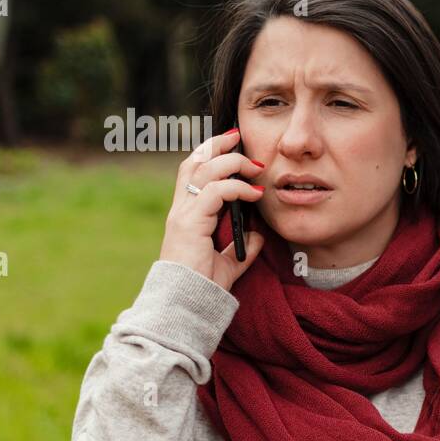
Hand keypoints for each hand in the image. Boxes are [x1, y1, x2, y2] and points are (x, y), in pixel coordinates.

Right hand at [159, 128, 266, 289]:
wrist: (186, 304)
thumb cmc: (202, 287)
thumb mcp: (227, 264)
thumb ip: (241, 248)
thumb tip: (258, 236)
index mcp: (186, 216)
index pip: (192, 172)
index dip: (209, 153)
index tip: (232, 143)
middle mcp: (180, 210)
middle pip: (193, 162)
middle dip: (216, 145)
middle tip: (239, 136)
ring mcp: (183, 215)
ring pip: (203, 171)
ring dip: (231, 163)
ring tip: (255, 167)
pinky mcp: (189, 224)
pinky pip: (214, 192)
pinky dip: (237, 188)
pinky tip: (255, 194)